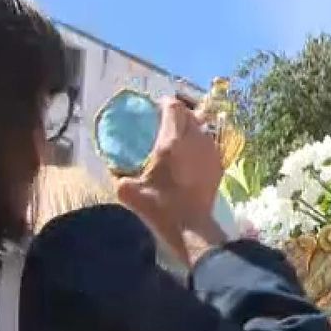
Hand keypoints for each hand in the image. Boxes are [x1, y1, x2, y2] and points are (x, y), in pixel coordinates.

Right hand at [116, 94, 226, 259]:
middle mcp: (194, 141)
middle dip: (178, 114)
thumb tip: (112, 167)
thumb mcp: (129, 191)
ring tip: (178, 139)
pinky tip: (191, 156)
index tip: (155, 109)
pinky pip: (209, 144)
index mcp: (171, 141)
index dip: (164, 103)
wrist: (191, 227)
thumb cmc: (159, 207)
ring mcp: (210, 152)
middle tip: (164, 123)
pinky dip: (200, 144)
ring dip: (190, 128)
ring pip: (202, 127)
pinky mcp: (218, 165)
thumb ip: (118, 175)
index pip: (173, 107)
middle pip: (189, 113)